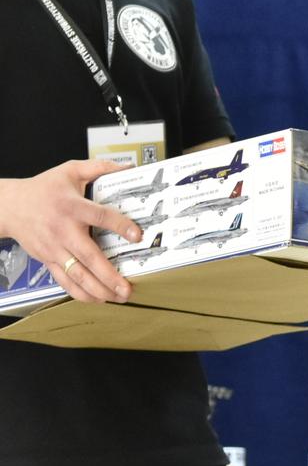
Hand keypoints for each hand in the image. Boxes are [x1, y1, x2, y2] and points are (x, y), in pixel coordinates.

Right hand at [0, 159, 138, 303]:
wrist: (9, 206)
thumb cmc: (42, 189)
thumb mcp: (71, 170)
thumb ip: (100, 167)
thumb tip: (127, 166)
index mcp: (72, 207)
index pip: (100, 217)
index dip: (120, 226)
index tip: (137, 235)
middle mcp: (63, 230)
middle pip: (89, 256)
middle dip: (109, 275)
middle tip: (128, 286)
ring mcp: (54, 248)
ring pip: (76, 274)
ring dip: (98, 289)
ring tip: (117, 297)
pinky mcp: (47, 259)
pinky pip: (64, 281)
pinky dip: (80, 293)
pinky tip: (96, 299)